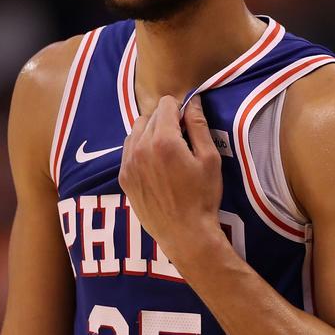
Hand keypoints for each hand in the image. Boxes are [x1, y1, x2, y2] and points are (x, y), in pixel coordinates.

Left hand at [118, 94, 224, 264]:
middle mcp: (140, 147)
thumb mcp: (210, 159)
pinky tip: (156, 164)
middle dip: (166, 120)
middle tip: (182, 139)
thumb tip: (193, 101)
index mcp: (164, 140)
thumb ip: (199, 126)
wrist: (185, 234)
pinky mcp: (124, 177)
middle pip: (150, 115)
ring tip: (168, 151)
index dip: (180, 108)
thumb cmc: (203, 197)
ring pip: (135, 131)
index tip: (189, 122)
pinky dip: (141, 148)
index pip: (166, 104)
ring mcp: (128, 163)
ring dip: (151, 132)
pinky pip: (128, 150)